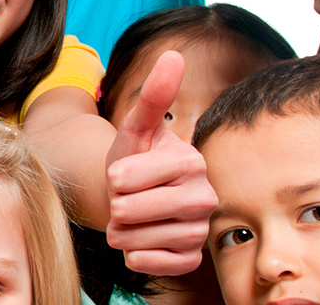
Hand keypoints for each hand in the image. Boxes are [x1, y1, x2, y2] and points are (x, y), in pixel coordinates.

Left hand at [104, 51, 216, 275]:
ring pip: (135, 238)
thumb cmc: (134, 161)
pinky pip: (150, 264)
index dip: (114, 177)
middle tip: (126, 198)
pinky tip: (142, 240)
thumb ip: (153, 96)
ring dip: (122, 230)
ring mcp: (200, 231)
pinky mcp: (191, 259)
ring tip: (132, 217)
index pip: (128, 178)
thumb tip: (174, 54)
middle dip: (115, 205)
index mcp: (192, 162)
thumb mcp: (136, 128)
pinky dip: (135, 255)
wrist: (134, 199)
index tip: (122, 173)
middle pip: (130, 210)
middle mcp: (205, 197)